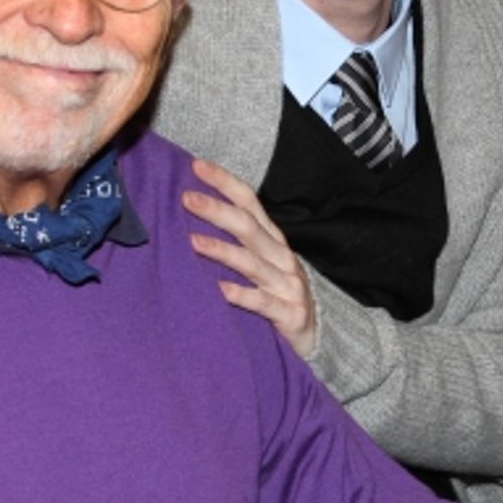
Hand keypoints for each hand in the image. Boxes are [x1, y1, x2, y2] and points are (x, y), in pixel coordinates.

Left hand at [181, 158, 315, 356]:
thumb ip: (237, 242)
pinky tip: (219, 289)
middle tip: (186, 198)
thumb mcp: (262, 262)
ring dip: (221, 250)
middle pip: (248, 227)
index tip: (196, 166)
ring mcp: (288, 285)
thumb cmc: (277, 294)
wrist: (316, 336)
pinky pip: (261, 302)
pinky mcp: (289, 313)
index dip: (225, 182)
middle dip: (217, 210)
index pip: (249, 202)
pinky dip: (240, 295)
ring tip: (192, 241)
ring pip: (251, 262)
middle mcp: (281, 257)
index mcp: (273, 239)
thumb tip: (192, 216)